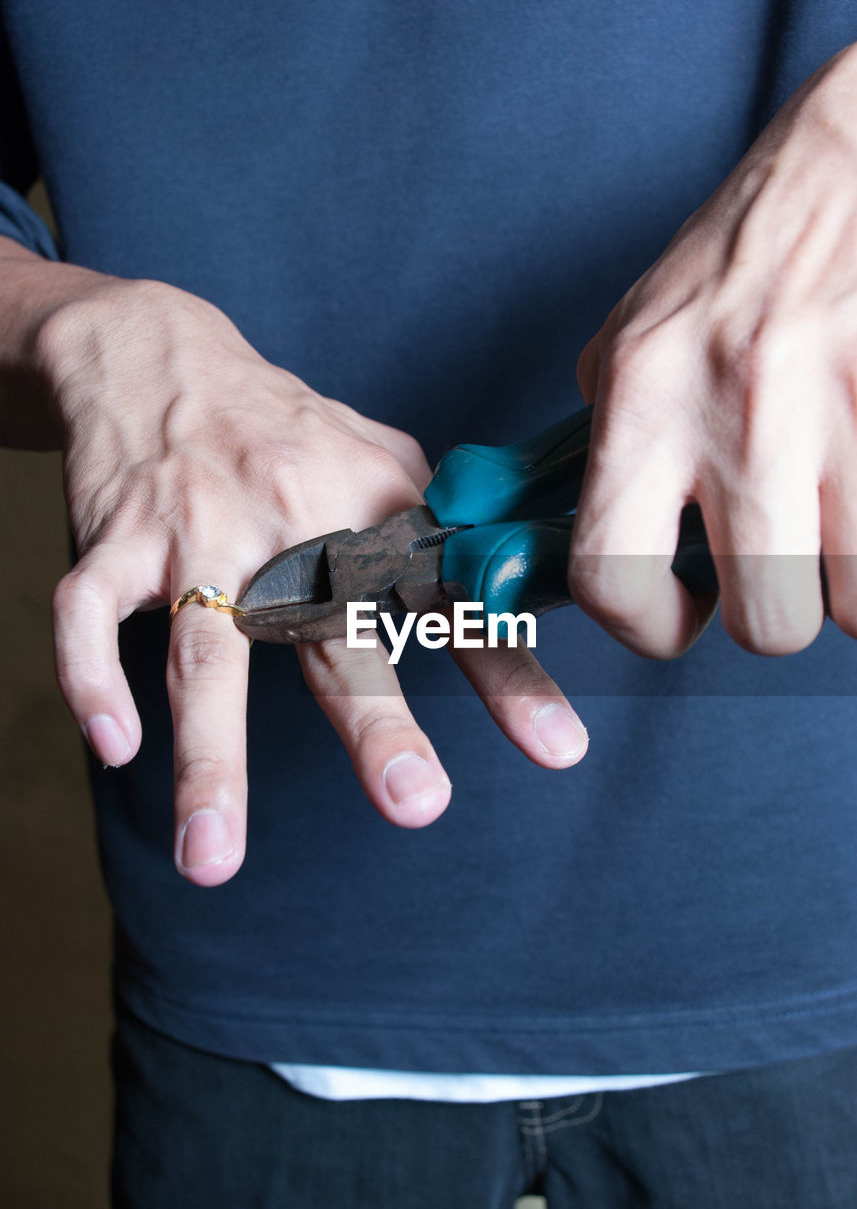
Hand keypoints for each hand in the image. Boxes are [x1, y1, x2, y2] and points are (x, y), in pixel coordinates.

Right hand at [22, 273, 587, 883]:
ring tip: (212, 856)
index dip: (508, 670)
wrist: (157, 351)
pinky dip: (92, 681)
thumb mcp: (378, 452)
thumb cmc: (282, 422)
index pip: (450, 596)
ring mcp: (199, 533)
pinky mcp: (118, 539)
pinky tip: (114, 746)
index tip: (556, 747)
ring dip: (211, 759)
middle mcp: (292, 521)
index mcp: (369, 507)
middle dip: (377, 720)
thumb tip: (514, 584)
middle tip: (416, 802)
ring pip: (204, 651)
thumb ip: (438, 526)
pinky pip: (90, 615)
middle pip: (337, 630)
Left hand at [572, 43, 856, 658]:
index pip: (612, 578)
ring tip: (833, 509)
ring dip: (849, 578)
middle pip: (766, 624)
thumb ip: (607, 445)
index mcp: (645, 393)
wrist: (850, 161)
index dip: (648, 626)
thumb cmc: (739, 259)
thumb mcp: (635, 340)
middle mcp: (739, 408)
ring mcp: (839, 408)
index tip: (677, 609)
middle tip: (775, 559)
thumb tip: (582, 543)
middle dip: (773, 612)